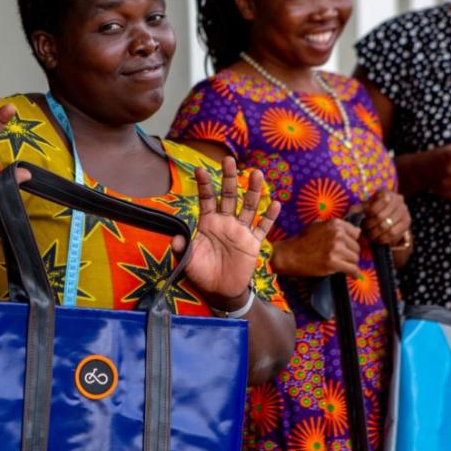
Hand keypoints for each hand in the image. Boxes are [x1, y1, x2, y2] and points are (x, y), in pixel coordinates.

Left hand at [172, 157, 280, 310]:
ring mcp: (240, 231)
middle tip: (229, 160)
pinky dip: (269, 216)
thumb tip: (176, 238)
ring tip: (257, 173)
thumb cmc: (201, 273)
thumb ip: (182, 249)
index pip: (206, 199)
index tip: (200, 169)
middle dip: (229, 178)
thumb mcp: (187, 261)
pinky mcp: (253, 243)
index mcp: (207, 222)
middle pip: (229, 196)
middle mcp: (225, 222)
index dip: (204, 185)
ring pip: (248, 206)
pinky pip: (262, 227)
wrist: (219, 291)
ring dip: (253, 191)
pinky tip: (275, 203)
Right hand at [271, 219, 361, 278]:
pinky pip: (353, 269)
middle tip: (343, 258)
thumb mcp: (317, 225)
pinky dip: (354, 274)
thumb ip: (335, 226)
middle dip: (351, 253)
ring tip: (343, 265)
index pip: (356, 233)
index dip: (352, 241)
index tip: (348, 247)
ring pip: (355, 258)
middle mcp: (337, 234)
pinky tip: (352, 275)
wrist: (289, 254)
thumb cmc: (302, 241)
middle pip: (357, 247)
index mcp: (335, 224)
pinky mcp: (334, 263)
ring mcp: (336, 249)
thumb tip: (356, 230)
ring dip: (350, 263)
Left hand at [362, 189, 410, 246]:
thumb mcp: (366, 207)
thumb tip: (352, 213)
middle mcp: (398, 199)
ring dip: (375, 233)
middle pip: (380, 216)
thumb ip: (359, 209)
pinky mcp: (407, 222)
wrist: (390, 218)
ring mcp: (404, 211)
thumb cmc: (374, 210)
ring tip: (369, 235)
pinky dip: (382, 238)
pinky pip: (393, 233)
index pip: (377, 202)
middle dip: (369, 225)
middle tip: (363, 229)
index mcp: (386, 192)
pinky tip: (377, 238)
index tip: (364, 217)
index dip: (369, 212)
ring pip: (386, 226)